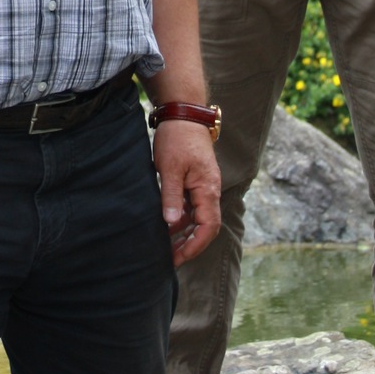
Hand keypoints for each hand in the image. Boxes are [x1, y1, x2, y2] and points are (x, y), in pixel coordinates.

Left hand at [152, 121, 220, 267]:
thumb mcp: (169, 168)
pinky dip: (180, 218)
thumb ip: (171, 196)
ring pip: (197, 218)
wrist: (183, 114)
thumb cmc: (177, 138)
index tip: (178, 258)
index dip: (195, 245)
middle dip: (189, 244)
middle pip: (205, 226)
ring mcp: (203, 186)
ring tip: (165, 247)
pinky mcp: (194, 181)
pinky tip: (165, 225)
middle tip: (169, 259)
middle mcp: (209, 191)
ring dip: (183, 233)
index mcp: (208, 189)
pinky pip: (191, 207)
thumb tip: (170, 223)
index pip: (208, 226)